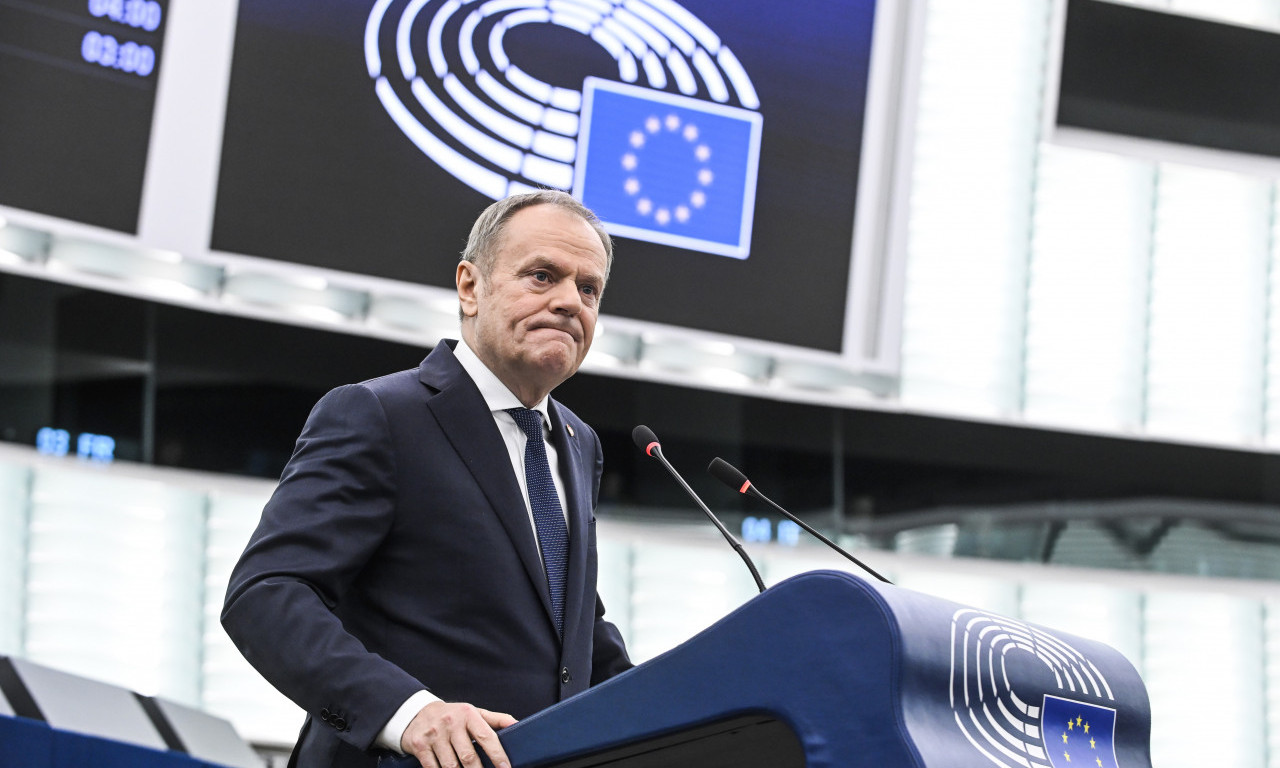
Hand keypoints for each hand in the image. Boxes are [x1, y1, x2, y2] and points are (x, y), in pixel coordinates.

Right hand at [400, 700, 516, 767]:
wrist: (417, 713)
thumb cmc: (453, 716)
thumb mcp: (473, 713)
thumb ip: (496, 719)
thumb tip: (517, 725)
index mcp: (468, 714)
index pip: (486, 737)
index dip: (498, 755)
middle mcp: (451, 723)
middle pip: (468, 757)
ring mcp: (434, 735)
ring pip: (451, 766)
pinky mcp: (420, 746)